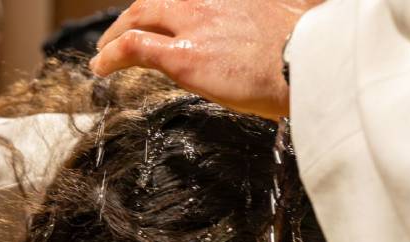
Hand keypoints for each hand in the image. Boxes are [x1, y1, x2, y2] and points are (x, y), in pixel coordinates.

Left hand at [90, 0, 322, 120]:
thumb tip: (290, 30)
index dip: (166, 12)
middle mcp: (207, 5)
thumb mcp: (292, 27)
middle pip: (155, 4)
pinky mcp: (184, 57)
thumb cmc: (308, 55)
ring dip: (116, 35)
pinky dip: (112, 56)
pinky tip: (100, 67)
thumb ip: (277, 24)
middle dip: (132, 18)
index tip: (160, 23)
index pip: (187, 1)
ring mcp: (194, 28)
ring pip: (139, 19)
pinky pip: (134, 49)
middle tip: (119, 35)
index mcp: (232, 2)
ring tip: (103, 54)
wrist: (308, 65)